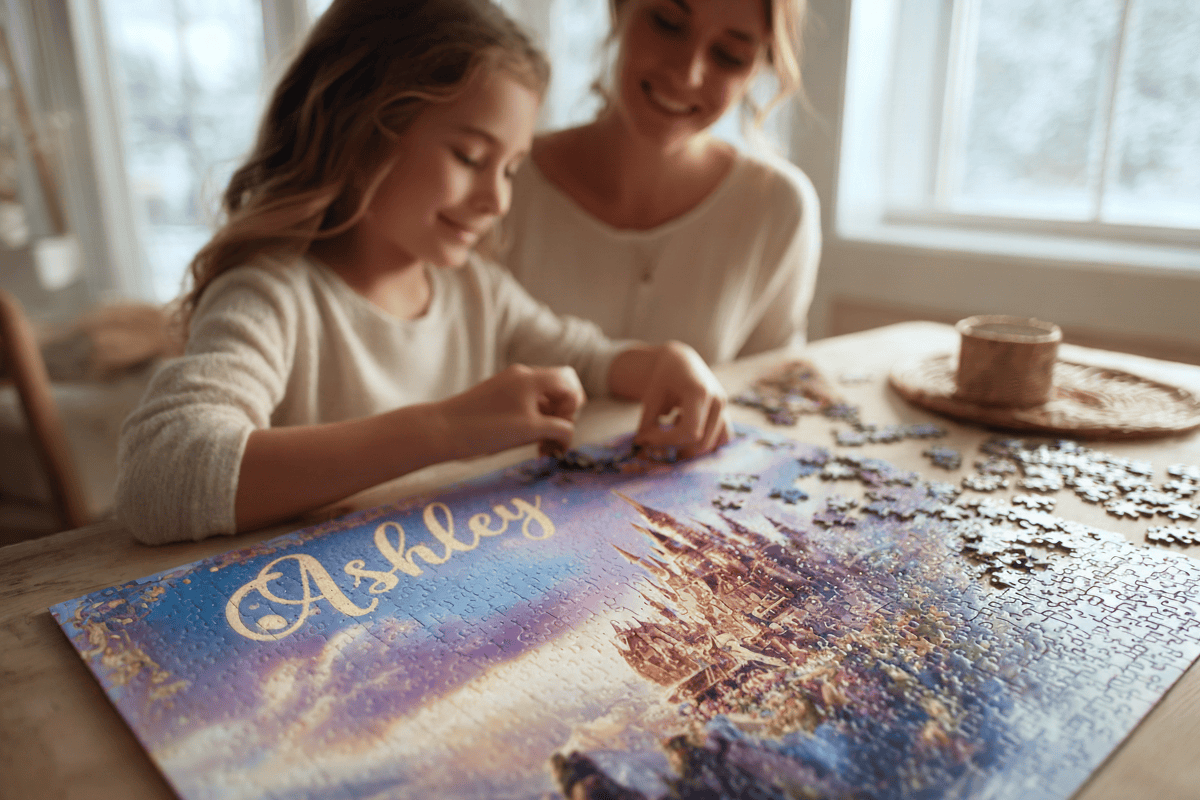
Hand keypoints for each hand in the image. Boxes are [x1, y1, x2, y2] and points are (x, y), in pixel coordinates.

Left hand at [438, 364, 585, 458]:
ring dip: (549, 424)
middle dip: (562, 418)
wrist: (442, 430)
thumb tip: (569, 433)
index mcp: (532, 379)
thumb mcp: (530, 430)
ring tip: (542, 451)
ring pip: (543, 401)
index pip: (570, 383)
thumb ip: (558, 428)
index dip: (573, 408)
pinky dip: (533, 423)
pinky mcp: (498, 397)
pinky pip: (527, 406)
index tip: (560, 429)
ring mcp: (509, 386)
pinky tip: (529, 444)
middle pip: (558, 391)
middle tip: (554, 444)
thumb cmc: (487, 430)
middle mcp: (522, 376)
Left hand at [632, 342, 730, 459]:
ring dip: (689, 446)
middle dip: (673, 446)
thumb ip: (647, 421)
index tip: (644, 438)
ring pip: (712, 445)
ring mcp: (724, 408)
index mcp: (699, 392)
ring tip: (672, 427)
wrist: (681, 362)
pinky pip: (722, 439)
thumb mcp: (651, 396)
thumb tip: (641, 444)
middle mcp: (717, 400)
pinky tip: (685, 428)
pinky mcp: (725, 414)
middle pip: (700, 442)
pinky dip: (703, 442)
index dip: (665, 441)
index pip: (689, 432)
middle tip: (652, 439)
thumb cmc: (664, 376)